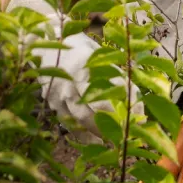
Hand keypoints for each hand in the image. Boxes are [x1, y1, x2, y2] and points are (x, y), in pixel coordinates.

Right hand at [8, 0, 143, 139]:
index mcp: (84, 64)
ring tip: (116, 140)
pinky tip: (96, 141)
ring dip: (99, 131)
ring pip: (80, 119)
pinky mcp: (51, 102)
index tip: (139, 117)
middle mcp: (69, 80)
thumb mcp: (96, 52)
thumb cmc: (77, 46)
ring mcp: (58, 93)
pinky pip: (68, 122)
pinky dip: (82, 134)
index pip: (109, 89)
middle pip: (93, 108)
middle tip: (130, 133)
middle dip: (113, 123)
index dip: (125, 105)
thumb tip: (132, 93)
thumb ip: (111, 70)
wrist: (43, 41)